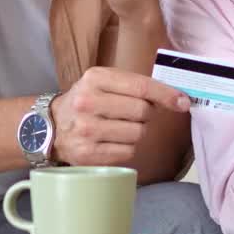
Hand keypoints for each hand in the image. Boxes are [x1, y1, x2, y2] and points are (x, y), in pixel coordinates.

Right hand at [51, 66, 190, 166]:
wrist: (51, 127)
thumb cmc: (87, 101)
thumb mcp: (104, 83)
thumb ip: (136, 86)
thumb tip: (177, 99)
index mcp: (95, 79)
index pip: (141, 87)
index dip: (166, 94)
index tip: (183, 101)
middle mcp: (88, 102)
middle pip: (143, 111)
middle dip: (146, 114)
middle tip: (134, 114)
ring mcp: (86, 130)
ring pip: (138, 133)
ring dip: (137, 131)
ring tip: (120, 127)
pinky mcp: (88, 154)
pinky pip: (128, 151)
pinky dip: (127, 146)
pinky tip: (113, 140)